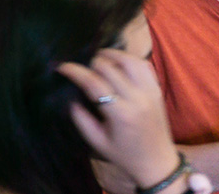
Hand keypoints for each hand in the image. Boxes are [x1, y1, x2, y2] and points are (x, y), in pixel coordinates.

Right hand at [57, 49, 179, 189]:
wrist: (158, 163)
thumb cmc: (124, 155)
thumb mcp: (96, 140)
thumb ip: (80, 117)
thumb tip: (69, 96)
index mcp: (121, 114)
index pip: (93, 82)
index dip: (74, 70)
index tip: (61, 66)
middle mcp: (138, 98)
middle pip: (109, 67)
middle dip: (89, 63)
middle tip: (79, 68)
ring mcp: (150, 92)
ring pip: (129, 60)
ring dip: (110, 55)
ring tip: (97, 59)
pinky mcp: (157, 90)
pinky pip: (144, 65)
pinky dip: (128, 59)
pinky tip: (117, 63)